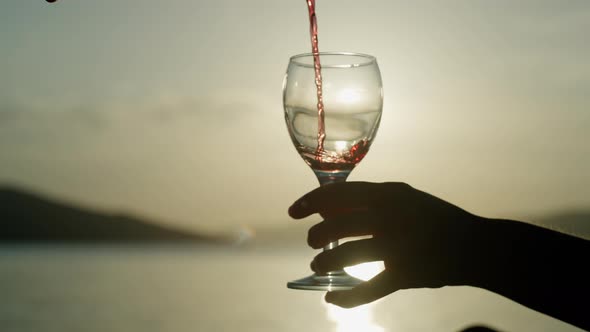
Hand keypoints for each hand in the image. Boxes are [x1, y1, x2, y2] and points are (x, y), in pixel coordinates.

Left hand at [288, 182, 481, 307]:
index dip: (309, 201)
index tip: (293, 212)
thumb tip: (326, 211)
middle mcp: (392, 216)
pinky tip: (332, 298)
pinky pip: (366, 290)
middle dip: (316, 237)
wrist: (477, 245)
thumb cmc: (434, 219)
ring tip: (318, 265)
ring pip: (345, 255)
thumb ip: (368, 201)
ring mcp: (399, 245)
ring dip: (324, 262)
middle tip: (312, 244)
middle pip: (337, 225)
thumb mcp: (404, 199)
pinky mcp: (406, 275)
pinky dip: (345, 297)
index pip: (338, 192)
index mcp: (389, 193)